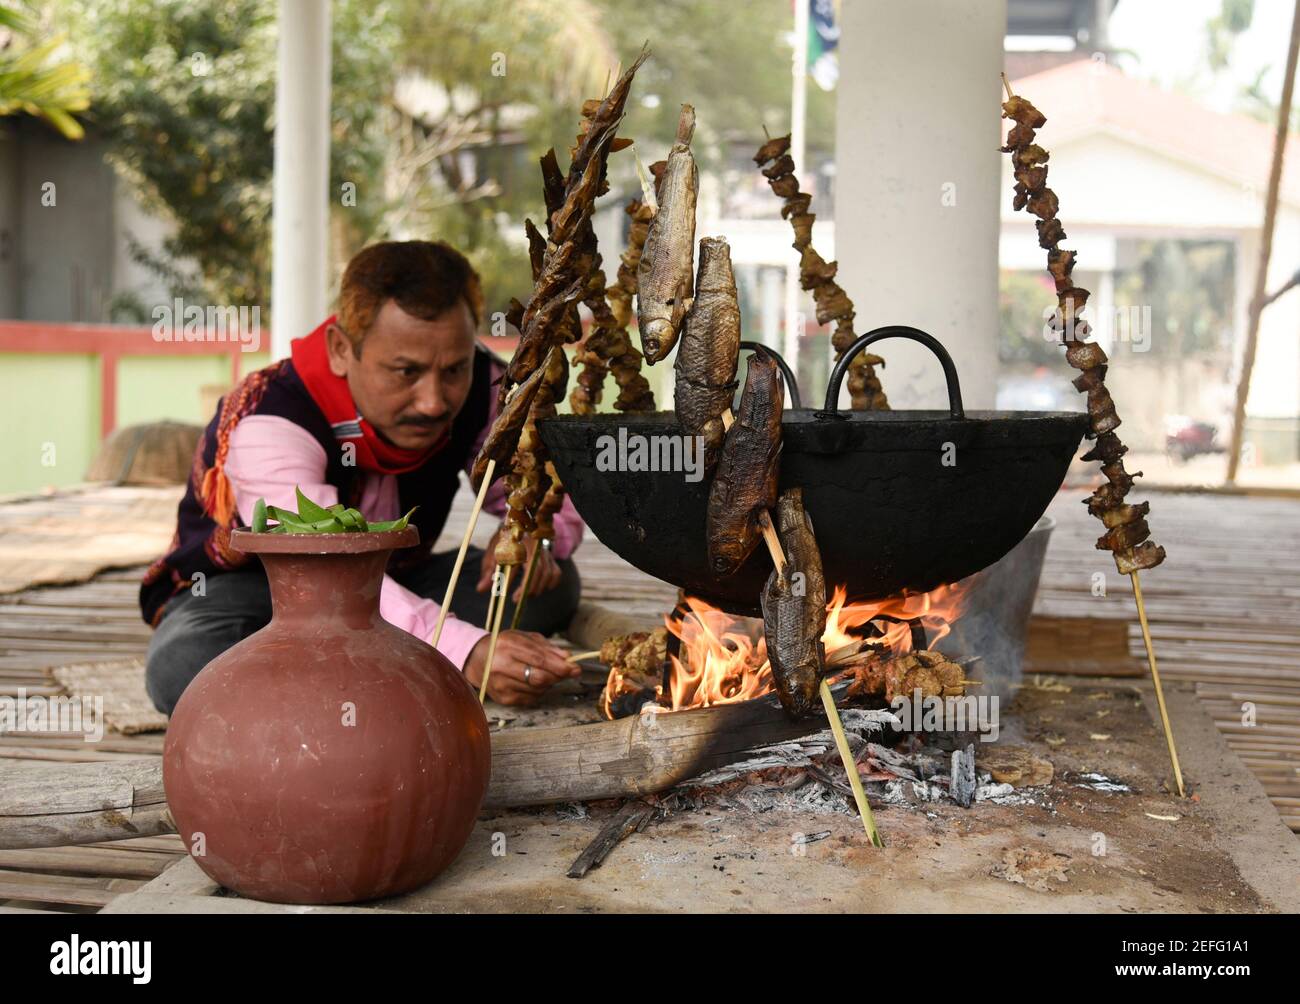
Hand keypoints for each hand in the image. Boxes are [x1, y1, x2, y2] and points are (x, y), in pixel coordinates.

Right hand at [463, 630, 577, 705]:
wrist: (477, 659)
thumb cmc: (504, 646)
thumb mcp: (523, 638)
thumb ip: (545, 646)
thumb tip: (567, 658)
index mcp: (507, 645)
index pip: (539, 659)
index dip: (560, 665)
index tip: (575, 668)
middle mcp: (501, 666)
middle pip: (539, 677)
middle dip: (558, 676)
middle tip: (568, 672)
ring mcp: (500, 684)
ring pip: (537, 689)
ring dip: (549, 683)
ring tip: (546, 674)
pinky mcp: (502, 698)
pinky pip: (530, 698)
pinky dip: (539, 691)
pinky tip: (534, 682)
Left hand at [476, 530, 562, 601]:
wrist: (518, 526)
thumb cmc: (503, 543)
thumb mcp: (492, 554)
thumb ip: (488, 572)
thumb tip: (480, 590)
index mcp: (518, 543)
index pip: (515, 563)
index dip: (509, 580)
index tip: (504, 594)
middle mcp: (534, 546)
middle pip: (538, 569)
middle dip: (528, 587)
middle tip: (516, 599)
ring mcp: (544, 552)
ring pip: (548, 572)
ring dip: (538, 588)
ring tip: (525, 596)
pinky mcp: (551, 558)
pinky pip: (556, 572)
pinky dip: (551, 583)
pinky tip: (542, 589)